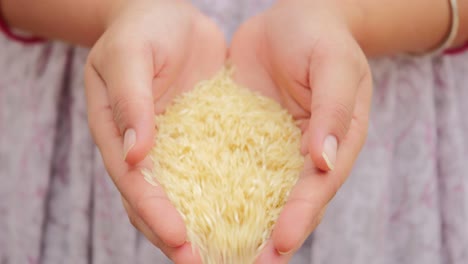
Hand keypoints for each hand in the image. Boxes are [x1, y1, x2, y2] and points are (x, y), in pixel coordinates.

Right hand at [84, 0, 225, 261]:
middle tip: (202, 263)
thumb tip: (136, 155)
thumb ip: (131, 103)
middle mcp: (148, 150)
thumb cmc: (141, 30)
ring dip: (205, 225)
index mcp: (120, 136)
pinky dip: (229, 194)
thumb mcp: (129, 57)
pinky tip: (253, 211)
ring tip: (232, 252)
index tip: (178, 239)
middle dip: (178, 236)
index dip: (153, 213)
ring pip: (189, 194)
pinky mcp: (204, 136)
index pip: (134, 184)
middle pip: (158, 202)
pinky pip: (216, 170)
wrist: (165, 14)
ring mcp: (177, 146)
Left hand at [229, 0, 371, 261]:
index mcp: (332, 142)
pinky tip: (191, 206)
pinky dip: (213, 187)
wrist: (294, 16)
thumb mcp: (336, 67)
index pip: (317, 188)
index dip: (301, 217)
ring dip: (236, 222)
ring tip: (212, 252)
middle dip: (267, 237)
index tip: (280, 244)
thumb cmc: (322, 37)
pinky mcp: (243, 134)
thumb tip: (322, 159)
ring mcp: (271, 146)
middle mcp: (301, 153)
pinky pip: (228, 164)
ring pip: (254, 192)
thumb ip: (332, 111)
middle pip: (286, 203)